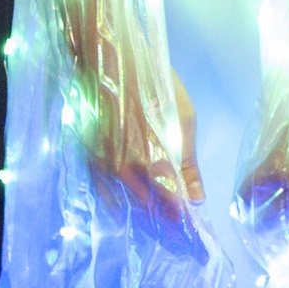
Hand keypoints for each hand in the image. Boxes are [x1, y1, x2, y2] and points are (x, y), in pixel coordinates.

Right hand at [59, 0, 208, 255]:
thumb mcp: (184, 118)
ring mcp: (106, 167)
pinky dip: (121, 201)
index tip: (194, 229)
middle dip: (166, 220)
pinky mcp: (90, 158)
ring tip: (160, 211)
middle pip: (149, 211)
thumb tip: (198, 198)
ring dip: (145, 212)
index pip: (172, 208)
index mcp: (156, 160)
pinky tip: (134, 198)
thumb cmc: (156, 83)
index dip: (184, 221)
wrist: (112, 58)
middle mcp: (128, 171)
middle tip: (180, 224)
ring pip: (127, 205)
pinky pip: (105, 193)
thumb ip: (189, 163)